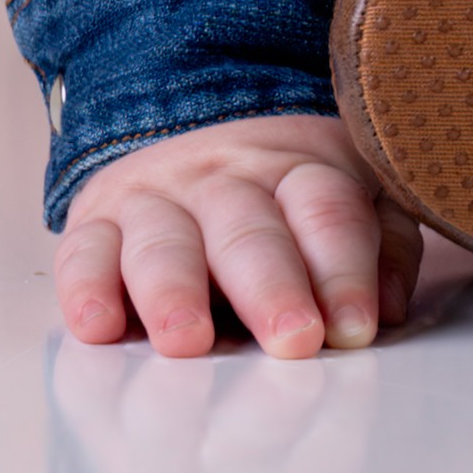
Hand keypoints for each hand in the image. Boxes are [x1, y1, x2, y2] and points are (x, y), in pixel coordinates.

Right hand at [53, 111, 462, 355]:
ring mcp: (156, 199)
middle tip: (292, 338)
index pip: (324, 213)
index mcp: (297, 172)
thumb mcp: (353, 198)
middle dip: (270, 288)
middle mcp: (225, 181)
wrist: (189, 133)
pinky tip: (99, 326)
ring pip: (164, 242)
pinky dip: (86, 287)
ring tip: (188, 339)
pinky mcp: (96, 224)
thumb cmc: (285, 199)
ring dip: (175, 291)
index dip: (342, 270)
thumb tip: (388, 308)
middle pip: (249, 232)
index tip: (355, 327)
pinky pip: (84, 252)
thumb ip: (380, 247)